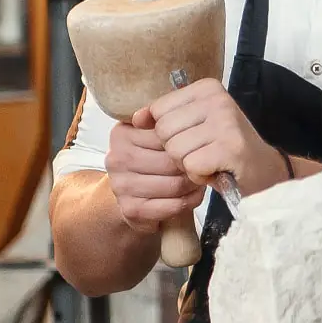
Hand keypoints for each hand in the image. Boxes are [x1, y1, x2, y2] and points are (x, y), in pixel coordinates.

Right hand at [104, 113, 205, 233]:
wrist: (136, 197)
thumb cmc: (154, 162)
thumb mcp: (157, 139)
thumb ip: (169, 124)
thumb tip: (190, 112)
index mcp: (121, 134)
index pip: (165, 135)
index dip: (187, 143)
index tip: (199, 146)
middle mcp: (116, 158)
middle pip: (170, 161)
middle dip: (192, 165)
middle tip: (205, 167)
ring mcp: (120, 185)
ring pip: (173, 185)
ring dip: (194, 185)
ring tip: (201, 180)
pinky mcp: (131, 209)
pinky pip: (171, 205)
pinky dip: (188, 202)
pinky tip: (193, 196)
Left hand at [147, 78, 282, 192]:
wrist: (266, 172)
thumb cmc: (226, 150)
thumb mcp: (196, 125)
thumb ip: (166, 117)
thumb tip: (135, 118)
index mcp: (208, 88)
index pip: (159, 110)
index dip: (170, 133)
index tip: (196, 138)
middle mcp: (218, 100)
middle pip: (164, 131)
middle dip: (178, 150)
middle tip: (204, 153)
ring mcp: (226, 123)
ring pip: (175, 150)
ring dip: (189, 165)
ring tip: (212, 161)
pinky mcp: (230, 148)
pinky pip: (191, 166)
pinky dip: (200, 176)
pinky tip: (217, 171)